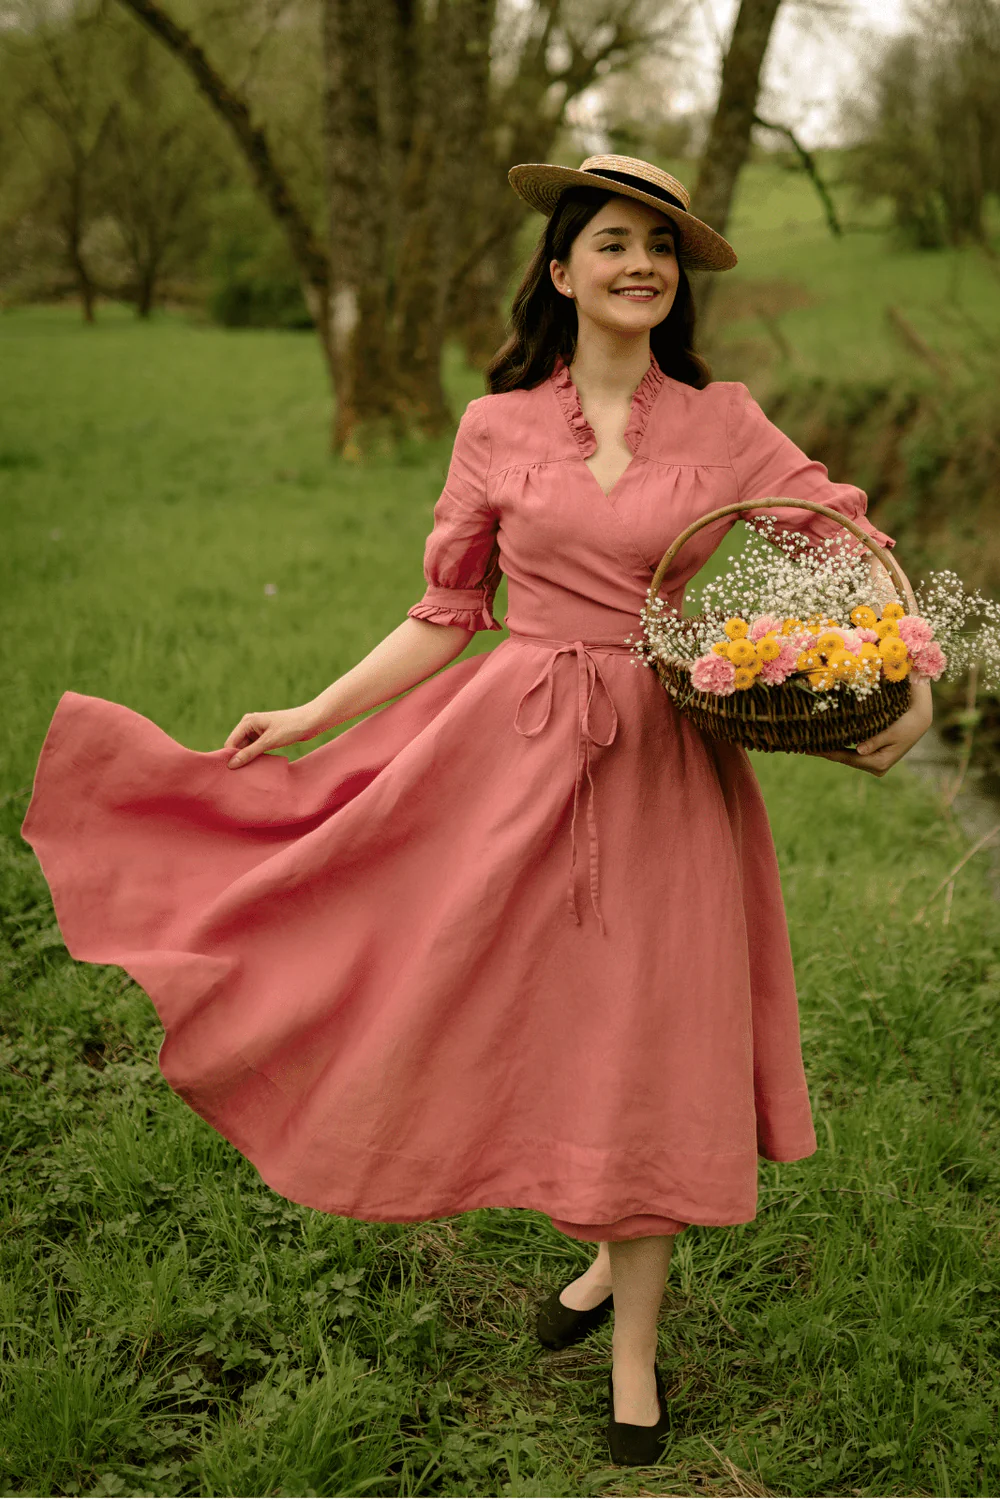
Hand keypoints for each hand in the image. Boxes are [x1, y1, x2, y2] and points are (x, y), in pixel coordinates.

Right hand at [223, 705, 319, 768]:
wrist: (311, 721)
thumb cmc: (290, 728)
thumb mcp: (269, 742)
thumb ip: (249, 753)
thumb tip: (231, 764)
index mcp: (247, 722)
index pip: (231, 743)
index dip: (230, 758)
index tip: (232, 774)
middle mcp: (249, 725)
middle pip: (237, 746)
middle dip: (239, 759)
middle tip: (242, 776)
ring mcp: (257, 731)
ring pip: (246, 749)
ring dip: (248, 759)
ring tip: (250, 773)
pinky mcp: (265, 736)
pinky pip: (255, 749)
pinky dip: (256, 757)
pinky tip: (259, 767)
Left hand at [806, 678, 932, 775]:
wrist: (921, 719)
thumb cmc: (908, 722)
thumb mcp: (892, 731)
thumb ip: (875, 740)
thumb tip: (858, 750)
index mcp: (879, 762)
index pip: (847, 758)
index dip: (827, 752)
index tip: (809, 748)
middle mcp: (876, 766)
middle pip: (844, 759)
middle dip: (825, 752)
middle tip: (802, 746)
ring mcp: (875, 763)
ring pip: (847, 757)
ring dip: (830, 750)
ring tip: (809, 745)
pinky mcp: (874, 756)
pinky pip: (852, 753)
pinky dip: (839, 747)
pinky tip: (826, 743)